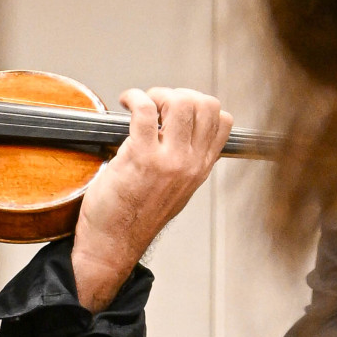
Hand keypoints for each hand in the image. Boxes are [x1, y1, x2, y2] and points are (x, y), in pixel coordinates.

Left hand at [71, 87, 231, 310]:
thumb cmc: (135, 216)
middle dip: (179, 94)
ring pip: (181, 102)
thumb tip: (183, 134)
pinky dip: (135, 96)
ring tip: (143, 103)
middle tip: (156, 104)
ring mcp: (168, 160)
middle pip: (205, 104)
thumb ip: (187, 164)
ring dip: (159, 94)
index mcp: (201, 169)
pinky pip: (145, 109)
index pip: (223, 121)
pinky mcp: (140, 157)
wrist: (113, 243)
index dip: (200, 104)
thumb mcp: (177, 190)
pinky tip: (127, 101)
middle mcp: (191, 164)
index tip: (176, 110)